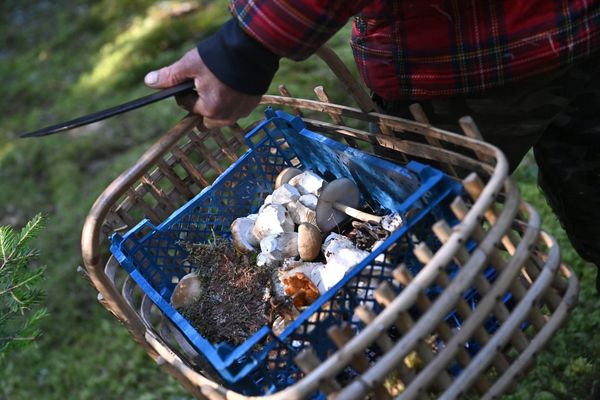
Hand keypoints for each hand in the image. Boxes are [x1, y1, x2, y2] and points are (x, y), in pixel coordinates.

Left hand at [144, 49, 260, 127]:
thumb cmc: (218, 58)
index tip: (189, 79)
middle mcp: (226, 116)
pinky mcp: (252, 105)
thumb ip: (169, 76)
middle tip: (203, 85)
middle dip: (201, 106)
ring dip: (216, 105)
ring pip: (221, 116)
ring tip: (218, 84)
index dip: (185, 93)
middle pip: (205, 119)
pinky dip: (232, 101)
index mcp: (209, 109)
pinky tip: (232, 85)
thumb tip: (148, 82)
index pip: (188, 107)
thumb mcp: (190, 65)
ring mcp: (241, 112)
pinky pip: (236, 109)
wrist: (252, 49)